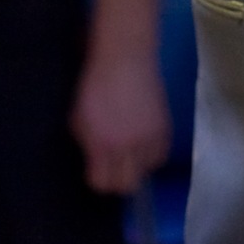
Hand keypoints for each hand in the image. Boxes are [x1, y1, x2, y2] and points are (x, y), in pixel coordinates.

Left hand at [72, 45, 172, 194]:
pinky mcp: (165, 128)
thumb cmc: (93, 86)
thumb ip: (87, 146)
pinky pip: (161, 155)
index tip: (97, 170)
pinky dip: (152, 153)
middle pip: (127, 185)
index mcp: (101, 145)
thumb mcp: (78, 119)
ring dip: (137, 164)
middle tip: (114, 166)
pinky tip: (144, 141)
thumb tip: (95, 162)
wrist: (124, 59)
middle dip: (119, 179)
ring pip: (146, 170)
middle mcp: (127, 147)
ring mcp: (149, 138)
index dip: (98, 179)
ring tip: (131, 149)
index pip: (102, 184)